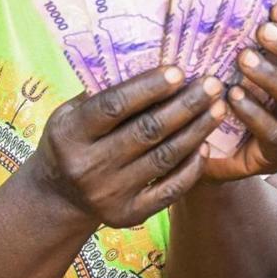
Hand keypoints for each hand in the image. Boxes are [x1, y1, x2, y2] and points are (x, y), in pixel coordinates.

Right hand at [29, 67, 225, 229]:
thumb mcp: (70, 113)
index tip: (178, 70)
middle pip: (146, 131)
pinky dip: (190, 168)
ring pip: (164, 158)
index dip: (148, 88)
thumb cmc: (71, 140)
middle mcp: (88, 166)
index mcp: (69, 134)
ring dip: (196, 131)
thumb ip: (103, 94)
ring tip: (218, 108)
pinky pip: (169, 190)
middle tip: (212, 85)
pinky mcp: (128, 215)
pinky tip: (205, 145)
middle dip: (185, 106)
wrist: (58, 197)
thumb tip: (151, 62)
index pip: (113, 106)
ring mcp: (109, 194)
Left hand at [205, 4, 276, 182]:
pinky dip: (254, 113)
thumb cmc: (232, 97)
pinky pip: (275, 133)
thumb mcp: (241, 67)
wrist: (218, 151)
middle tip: (264, 31)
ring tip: (244, 59)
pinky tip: (233, 97)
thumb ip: (247, 39)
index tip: (276, 7)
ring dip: (274, 77)